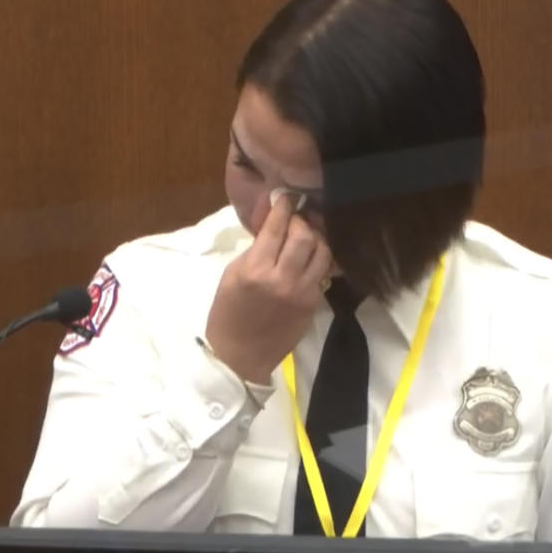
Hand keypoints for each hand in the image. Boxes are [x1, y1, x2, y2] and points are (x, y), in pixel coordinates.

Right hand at [205, 195, 332, 384]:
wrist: (240, 355)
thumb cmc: (227, 313)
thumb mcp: (232, 275)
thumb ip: (255, 248)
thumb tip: (271, 223)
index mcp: (255, 270)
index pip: (276, 229)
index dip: (283, 208)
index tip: (286, 197)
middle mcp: (283, 279)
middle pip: (305, 236)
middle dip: (301, 222)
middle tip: (295, 219)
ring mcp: (302, 292)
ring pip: (323, 252)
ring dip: (316, 239)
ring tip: (308, 235)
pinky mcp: (314, 303)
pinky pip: (324, 272)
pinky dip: (319, 260)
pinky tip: (311, 256)